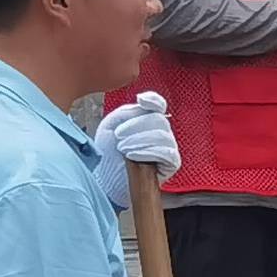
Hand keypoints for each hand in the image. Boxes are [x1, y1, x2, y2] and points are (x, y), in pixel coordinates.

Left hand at [89, 93, 176, 211]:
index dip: (153, 101)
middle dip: (135, 126)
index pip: (158, 104)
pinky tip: (133, 156)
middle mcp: (161, 131)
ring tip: (123, 148)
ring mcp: (168, 146)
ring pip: (162, 135)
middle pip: (158, 119)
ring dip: (138, 140)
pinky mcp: (171, 163)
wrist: (105, 177)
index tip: (141, 101)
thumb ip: (127, 111)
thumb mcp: (111, 125)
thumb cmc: (107, 153)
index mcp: (146, 120)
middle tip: (119, 136)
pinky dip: (148, 152)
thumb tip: (142, 99)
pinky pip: (166, 152)